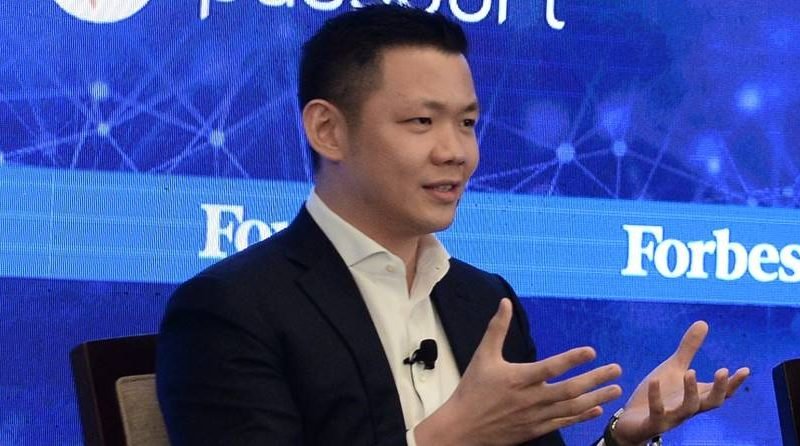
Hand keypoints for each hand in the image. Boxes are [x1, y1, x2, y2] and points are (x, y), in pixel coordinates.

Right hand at [415, 298, 622, 445]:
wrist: (464, 427)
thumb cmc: (473, 389)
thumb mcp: (483, 355)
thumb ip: (497, 328)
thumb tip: (504, 303)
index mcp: (519, 378)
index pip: (551, 367)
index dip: (572, 359)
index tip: (591, 351)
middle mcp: (532, 398)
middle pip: (570, 390)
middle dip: (596, 379)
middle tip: (617, 370)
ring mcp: (536, 416)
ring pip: (572, 407)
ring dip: (597, 398)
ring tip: (616, 389)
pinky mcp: (536, 429)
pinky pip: (564, 422)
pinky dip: (582, 416)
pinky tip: (597, 409)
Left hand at [612, 321, 749, 444]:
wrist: (633, 421)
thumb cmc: (659, 395)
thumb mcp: (674, 369)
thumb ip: (689, 349)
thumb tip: (703, 322)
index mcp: (696, 396)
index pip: (721, 392)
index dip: (733, 383)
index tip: (745, 369)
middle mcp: (688, 408)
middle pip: (711, 403)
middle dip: (719, 389)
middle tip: (722, 371)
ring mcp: (672, 417)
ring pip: (688, 409)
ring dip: (691, 391)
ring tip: (690, 372)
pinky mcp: (653, 422)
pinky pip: (657, 412)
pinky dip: (656, 397)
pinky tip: (654, 380)